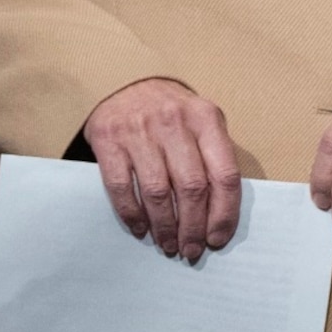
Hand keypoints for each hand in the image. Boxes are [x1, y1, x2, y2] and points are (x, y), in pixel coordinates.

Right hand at [82, 77, 242, 261]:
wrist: (124, 81)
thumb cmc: (173, 113)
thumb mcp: (203, 122)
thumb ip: (215, 157)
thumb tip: (222, 213)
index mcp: (207, 119)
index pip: (224, 175)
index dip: (224, 213)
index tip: (218, 239)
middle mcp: (175, 123)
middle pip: (192, 188)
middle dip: (193, 227)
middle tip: (191, 250)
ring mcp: (139, 131)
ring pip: (158, 192)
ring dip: (165, 226)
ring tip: (168, 245)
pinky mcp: (108, 140)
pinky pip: (121, 187)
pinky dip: (132, 214)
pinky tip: (142, 229)